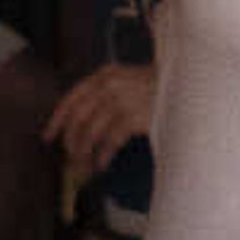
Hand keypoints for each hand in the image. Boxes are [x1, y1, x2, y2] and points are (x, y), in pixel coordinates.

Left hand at [43, 63, 155, 182]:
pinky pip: (109, 142)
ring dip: (84, 152)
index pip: (71, 99)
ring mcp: (121, 100)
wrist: (191, 87)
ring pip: (91, 132)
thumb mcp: (128, 81)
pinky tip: (101, 164)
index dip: (57, 120)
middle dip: (71, 141)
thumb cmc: (160, 88)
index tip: (47, 137)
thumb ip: (105, 93)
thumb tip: (78, 125)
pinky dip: (103, 156)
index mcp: (105, 75)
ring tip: (84, 165)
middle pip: (78, 118)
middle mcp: (110, 85)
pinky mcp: (133, 117)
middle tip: (70, 157)